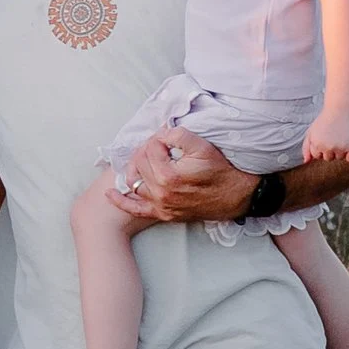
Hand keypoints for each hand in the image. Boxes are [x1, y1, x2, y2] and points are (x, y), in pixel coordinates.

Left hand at [117, 126, 254, 226]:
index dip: (158, 138)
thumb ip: (177, 135)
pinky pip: (136, 209)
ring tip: (142, 159)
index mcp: (168, 175)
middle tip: (160, 145)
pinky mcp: (164, 214)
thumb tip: (160, 134)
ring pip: (135, 182)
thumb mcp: (202, 146)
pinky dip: (121, 201)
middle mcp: (161, 193)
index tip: (168, 137)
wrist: (237, 196)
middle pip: (140, 163)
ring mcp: (161, 205)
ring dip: (135, 169)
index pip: (149, 148)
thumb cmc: (221, 171)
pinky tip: (111, 193)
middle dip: (147, 150)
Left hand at [303, 104, 348, 163]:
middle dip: (330, 149)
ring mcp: (341, 147)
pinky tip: (348, 142)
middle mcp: (329, 147)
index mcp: (317, 144)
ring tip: (340, 136)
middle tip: (332, 135)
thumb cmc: (325, 121)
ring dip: (340, 150)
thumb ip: (306, 147)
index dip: (320, 146)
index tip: (323, 136)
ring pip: (339, 158)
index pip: (317, 156)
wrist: (340, 110)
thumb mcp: (311, 131)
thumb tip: (306, 162)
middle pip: (328, 158)